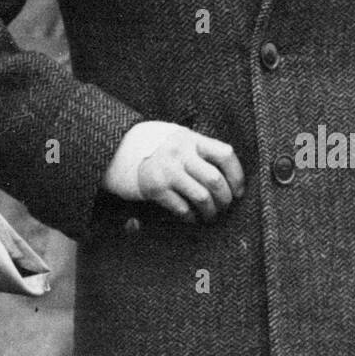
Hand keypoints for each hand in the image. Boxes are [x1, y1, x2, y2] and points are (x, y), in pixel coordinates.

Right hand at [103, 121, 244, 224]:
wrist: (116, 148)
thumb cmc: (152, 145)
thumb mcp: (176, 137)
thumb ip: (198, 149)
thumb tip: (227, 172)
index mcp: (190, 139)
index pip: (225, 154)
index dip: (237, 175)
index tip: (238, 189)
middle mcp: (180, 153)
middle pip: (216, 179)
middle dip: (225, 198)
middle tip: (225, 206)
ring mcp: (167, 171)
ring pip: (202, 197)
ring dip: (211, 211)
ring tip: (210, 215)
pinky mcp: (155, 188)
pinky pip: (182, 208)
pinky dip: (191, 217)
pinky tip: (192, 218)